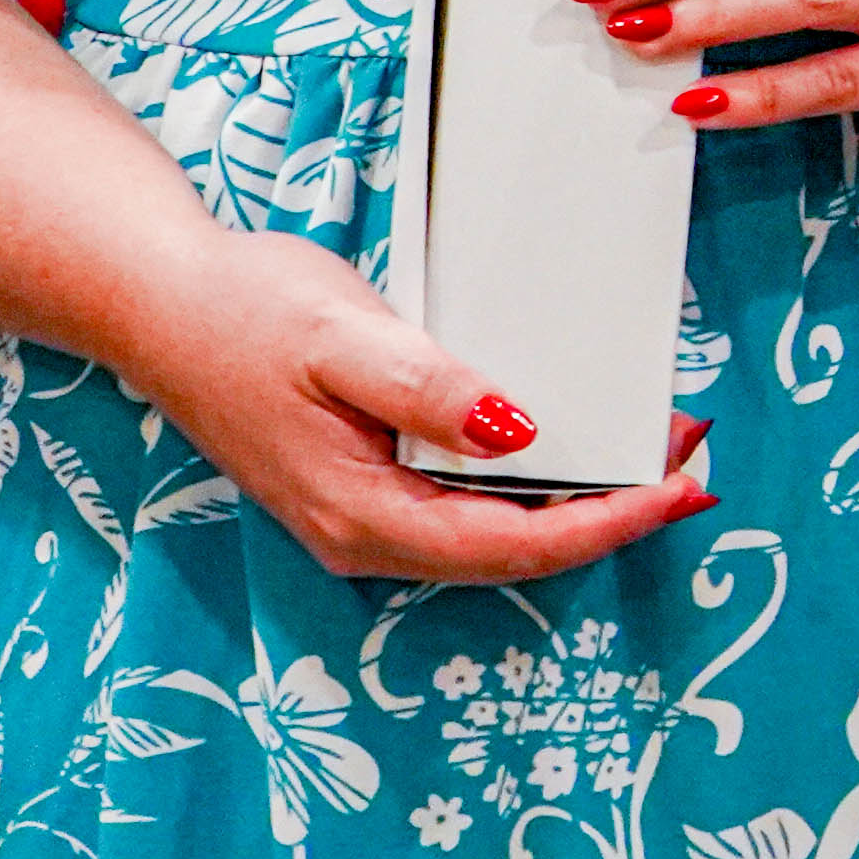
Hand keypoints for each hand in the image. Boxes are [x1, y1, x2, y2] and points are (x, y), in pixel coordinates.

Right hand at [118, 226, 709, 585]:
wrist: (162, 307)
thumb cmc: (247, 313)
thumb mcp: (344, 337)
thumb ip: (430, 389)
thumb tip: (518, 431)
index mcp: (361, 515)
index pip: (511, 545)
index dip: (606, 524)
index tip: (678, 487)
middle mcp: (364, 536)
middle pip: (513, 551)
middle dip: (612, 515)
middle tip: (696, 464)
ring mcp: (363, 518)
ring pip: (495, 533)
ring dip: (581, 500)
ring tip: (659, 452)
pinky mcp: (365, 489)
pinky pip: (468, 507)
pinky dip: (535, 483)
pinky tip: (576, 446)